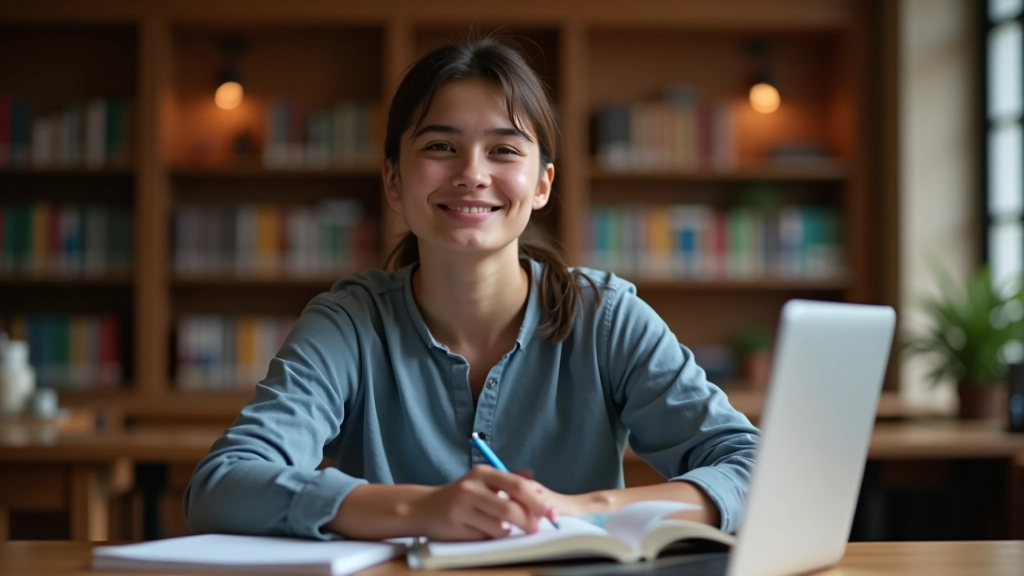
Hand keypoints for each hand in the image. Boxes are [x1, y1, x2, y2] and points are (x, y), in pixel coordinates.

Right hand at [407, 465, 557, 540]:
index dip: (538, 500)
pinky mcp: (455, 526)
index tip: (551, 512)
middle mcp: (471, 487)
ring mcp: (461, 508)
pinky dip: (493, 536)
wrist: (425, 507)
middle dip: (529, 520)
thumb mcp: (483, 481)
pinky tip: (486, 530)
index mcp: (483, 473)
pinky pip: (485, 537)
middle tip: (537, 528)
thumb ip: (509, 481)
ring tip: (506, 527)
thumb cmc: (462, 495)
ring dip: (509, 531)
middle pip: (510, 508)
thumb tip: (535, 481)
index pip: (517, 486)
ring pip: (499, 527)